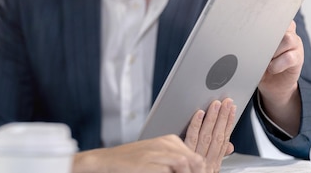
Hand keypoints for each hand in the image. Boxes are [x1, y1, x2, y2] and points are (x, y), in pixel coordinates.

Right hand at [73, 135, 209, 172]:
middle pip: (194, 160)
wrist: (109, 160)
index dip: (201, 170)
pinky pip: (167, 171)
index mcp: (170, 140)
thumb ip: (176, 161)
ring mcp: (155, 153)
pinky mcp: (147, 163)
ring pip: (184, 164)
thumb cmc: (133, 160)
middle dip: (196, 171)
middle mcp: (164, 144)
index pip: (197, 157)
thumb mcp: (157, 156)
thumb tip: (198, 166)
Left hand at [184, 99, 235, 172]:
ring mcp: (196, 161)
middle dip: (224, 118)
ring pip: (207, 136)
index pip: (224, 140)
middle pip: (218, 136)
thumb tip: (230, 146)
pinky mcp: (185, 159)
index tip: (233, 109)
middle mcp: (207, 162)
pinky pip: (190, 140)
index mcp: (213, 164)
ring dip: (213, 119)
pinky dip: (195, 126)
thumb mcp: (209, 170)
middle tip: (228, 102)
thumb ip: (218, 156)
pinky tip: (199, 114)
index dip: (229, 123)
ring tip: (216, 104)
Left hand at [257, 20, 302, 134]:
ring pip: (287, 39)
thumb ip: (246, 40)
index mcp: (273, 25)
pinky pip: (289, 57)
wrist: (274, 84)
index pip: (270, 12)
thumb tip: (229, 37)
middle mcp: (286, 31)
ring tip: (264, 60)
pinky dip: (277, 64)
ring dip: (272, 51)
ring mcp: (294, 43)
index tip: (248, 14)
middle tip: (255, 44)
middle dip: (265, 34)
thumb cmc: (258, 62)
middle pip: (280, 23)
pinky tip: (271, 68)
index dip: (261, 13)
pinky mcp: (298, 58)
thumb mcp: (250, 49)